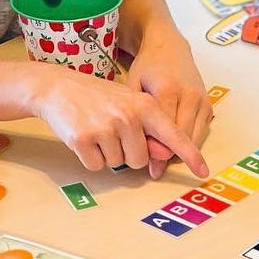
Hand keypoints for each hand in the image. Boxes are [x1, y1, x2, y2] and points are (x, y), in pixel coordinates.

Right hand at [28, 63, 207, 179]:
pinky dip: (90, 158)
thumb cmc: (97, 98)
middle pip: (141, 161)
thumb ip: (148, 128)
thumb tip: (160, 156)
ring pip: (118, 165)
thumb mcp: (128, 103)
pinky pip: (97, 166)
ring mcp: (105, 127)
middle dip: (128, 154)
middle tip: (111, 132)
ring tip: (96, 130)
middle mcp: (128, 115)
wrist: (56, 87)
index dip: (190, 155)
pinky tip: (84, 137)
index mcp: (145, 105)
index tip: (203, 171)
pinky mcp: (83, 139)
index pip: (173, 135)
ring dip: (108, 155)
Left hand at [126, 26, 213, 153]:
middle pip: (182, 139)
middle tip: (155, 165)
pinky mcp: (209, 106)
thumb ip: (139, 120)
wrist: (169, 48)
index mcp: (168, 90)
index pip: (165, 131)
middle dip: (169, 156)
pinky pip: (202, 134)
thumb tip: (147, 154)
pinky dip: (189, 144)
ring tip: (164, 155)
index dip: (158, 153)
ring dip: (180, 152)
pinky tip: (175, 144)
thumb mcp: (134, 88)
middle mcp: (189, 95)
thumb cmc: (147, 69)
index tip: (150, 166)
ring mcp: (202, 101)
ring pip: (194, 140)